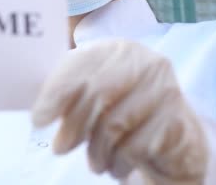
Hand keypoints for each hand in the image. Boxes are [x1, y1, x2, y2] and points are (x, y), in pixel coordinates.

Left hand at [33, 40, 207, 183]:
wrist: (172, 135)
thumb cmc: (121, 110)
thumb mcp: (92, 95)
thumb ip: (68, 94)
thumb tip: (40, 115)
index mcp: (116, 49)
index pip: (78, 66)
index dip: (55, 94)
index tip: (39, 119)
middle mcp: (144, 63)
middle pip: (97, 94)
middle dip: (73, 125)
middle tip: (60, 147)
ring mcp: (165, 89)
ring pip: (114, 124)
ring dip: (96, 150)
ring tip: (94, 161)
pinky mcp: (177, 121)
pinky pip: (134, 147)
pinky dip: (118, 162)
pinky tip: (115, 166)